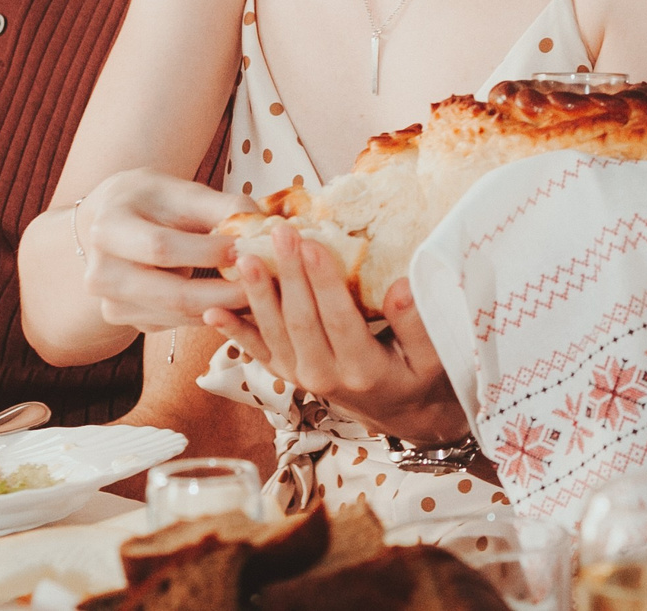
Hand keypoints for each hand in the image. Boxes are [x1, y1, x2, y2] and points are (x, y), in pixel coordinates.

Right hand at [75, 170, 248, 333]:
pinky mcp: (127, 320)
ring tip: (262, 293)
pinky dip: (211, 314)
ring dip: (224, 308)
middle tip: (267, 283)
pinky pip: (176, 322)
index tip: (248, 248)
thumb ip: (221, 206)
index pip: (160, 247)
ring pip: (178, 315)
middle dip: (224, 292)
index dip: (207, 251)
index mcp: (107, 228)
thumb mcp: (180, 191)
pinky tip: (238, 301)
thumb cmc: (151, 199)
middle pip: (170, 294)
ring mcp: (111, 303)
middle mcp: (100, 273)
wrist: (111, 219)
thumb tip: (262, 225)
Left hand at [206, 223, 465, 443]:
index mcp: (363, 369)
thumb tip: (400, 287)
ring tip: (243, 259)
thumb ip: (417, 324)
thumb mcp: (434, 357)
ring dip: (257, 295)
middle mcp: (326, 376)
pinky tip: (212, 312)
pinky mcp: (287, 373)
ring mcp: (301, 376)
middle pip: (300, 320)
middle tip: (280, 232)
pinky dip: (234, 331)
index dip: (323, 282)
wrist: (400, 414)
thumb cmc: (420, 377)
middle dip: (288, 273)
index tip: (312, 244)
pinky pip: (257, 351)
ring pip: (273, 333)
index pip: (339, 319)